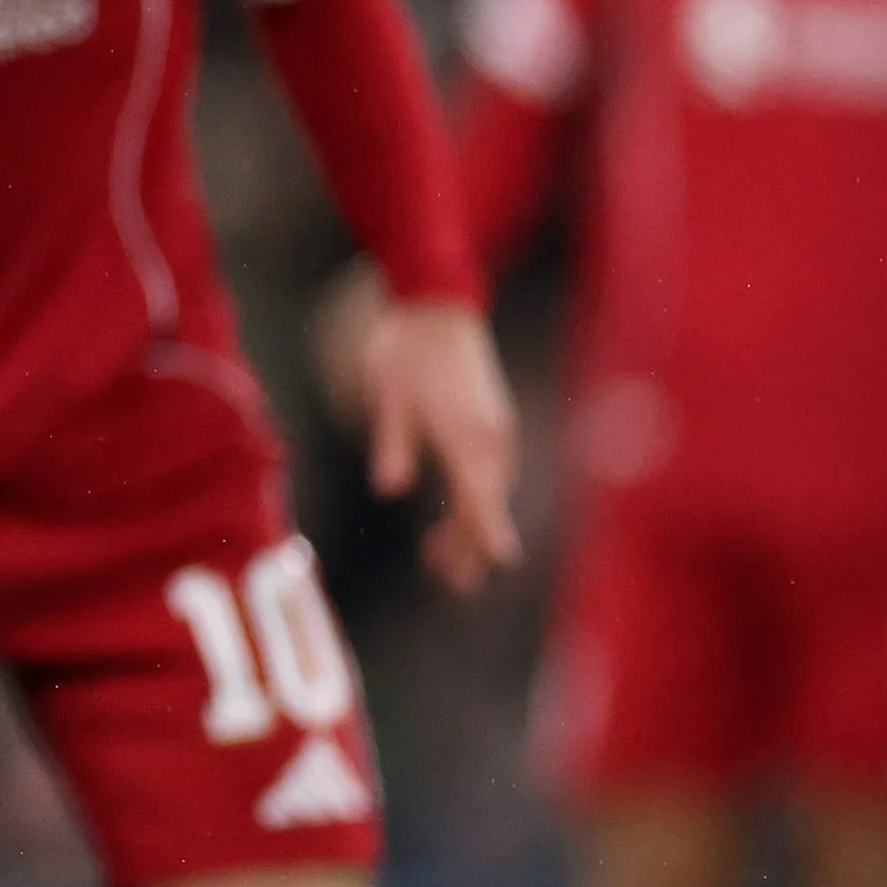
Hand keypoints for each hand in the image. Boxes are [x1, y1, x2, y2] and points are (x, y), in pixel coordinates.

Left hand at [360, 293, 523, 594]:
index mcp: (464, 434)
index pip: (480, 495)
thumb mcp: (388, 396)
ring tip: (437, 558)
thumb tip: (388, 488)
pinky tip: (454, 514)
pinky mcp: (492, 422)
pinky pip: (489, 472)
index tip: (498, 563)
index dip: (487, 532)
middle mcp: (489, 436)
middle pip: (486, 504)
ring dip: (470, 525)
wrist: (436, 305)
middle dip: (470, 545)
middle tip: (449, 581)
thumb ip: (393, 443)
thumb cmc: (406, 349)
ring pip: (489, 490)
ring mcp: (495, 429)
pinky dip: (475, 498)